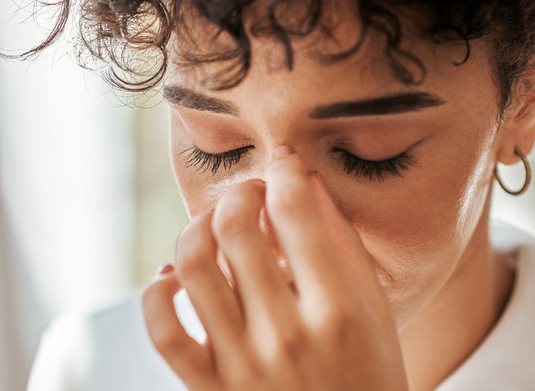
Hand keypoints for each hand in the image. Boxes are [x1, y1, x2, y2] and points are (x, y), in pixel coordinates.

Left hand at [142, 147, 408, 389]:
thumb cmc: (369, 377)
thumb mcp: (376, 313)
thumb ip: (344, 245)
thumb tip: (305, 182)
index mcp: (338, 311)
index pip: (296, 212)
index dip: (285, 173)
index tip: (284, 166)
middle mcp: (286, 335)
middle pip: (236, 229)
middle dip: (239, 192)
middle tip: (249, 194)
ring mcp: (242, 366)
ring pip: (193, 266)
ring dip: (196, 228)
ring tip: (213, 228)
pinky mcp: (209, 390)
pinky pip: (162, 329)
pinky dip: (158, 291)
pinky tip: (177, 278)